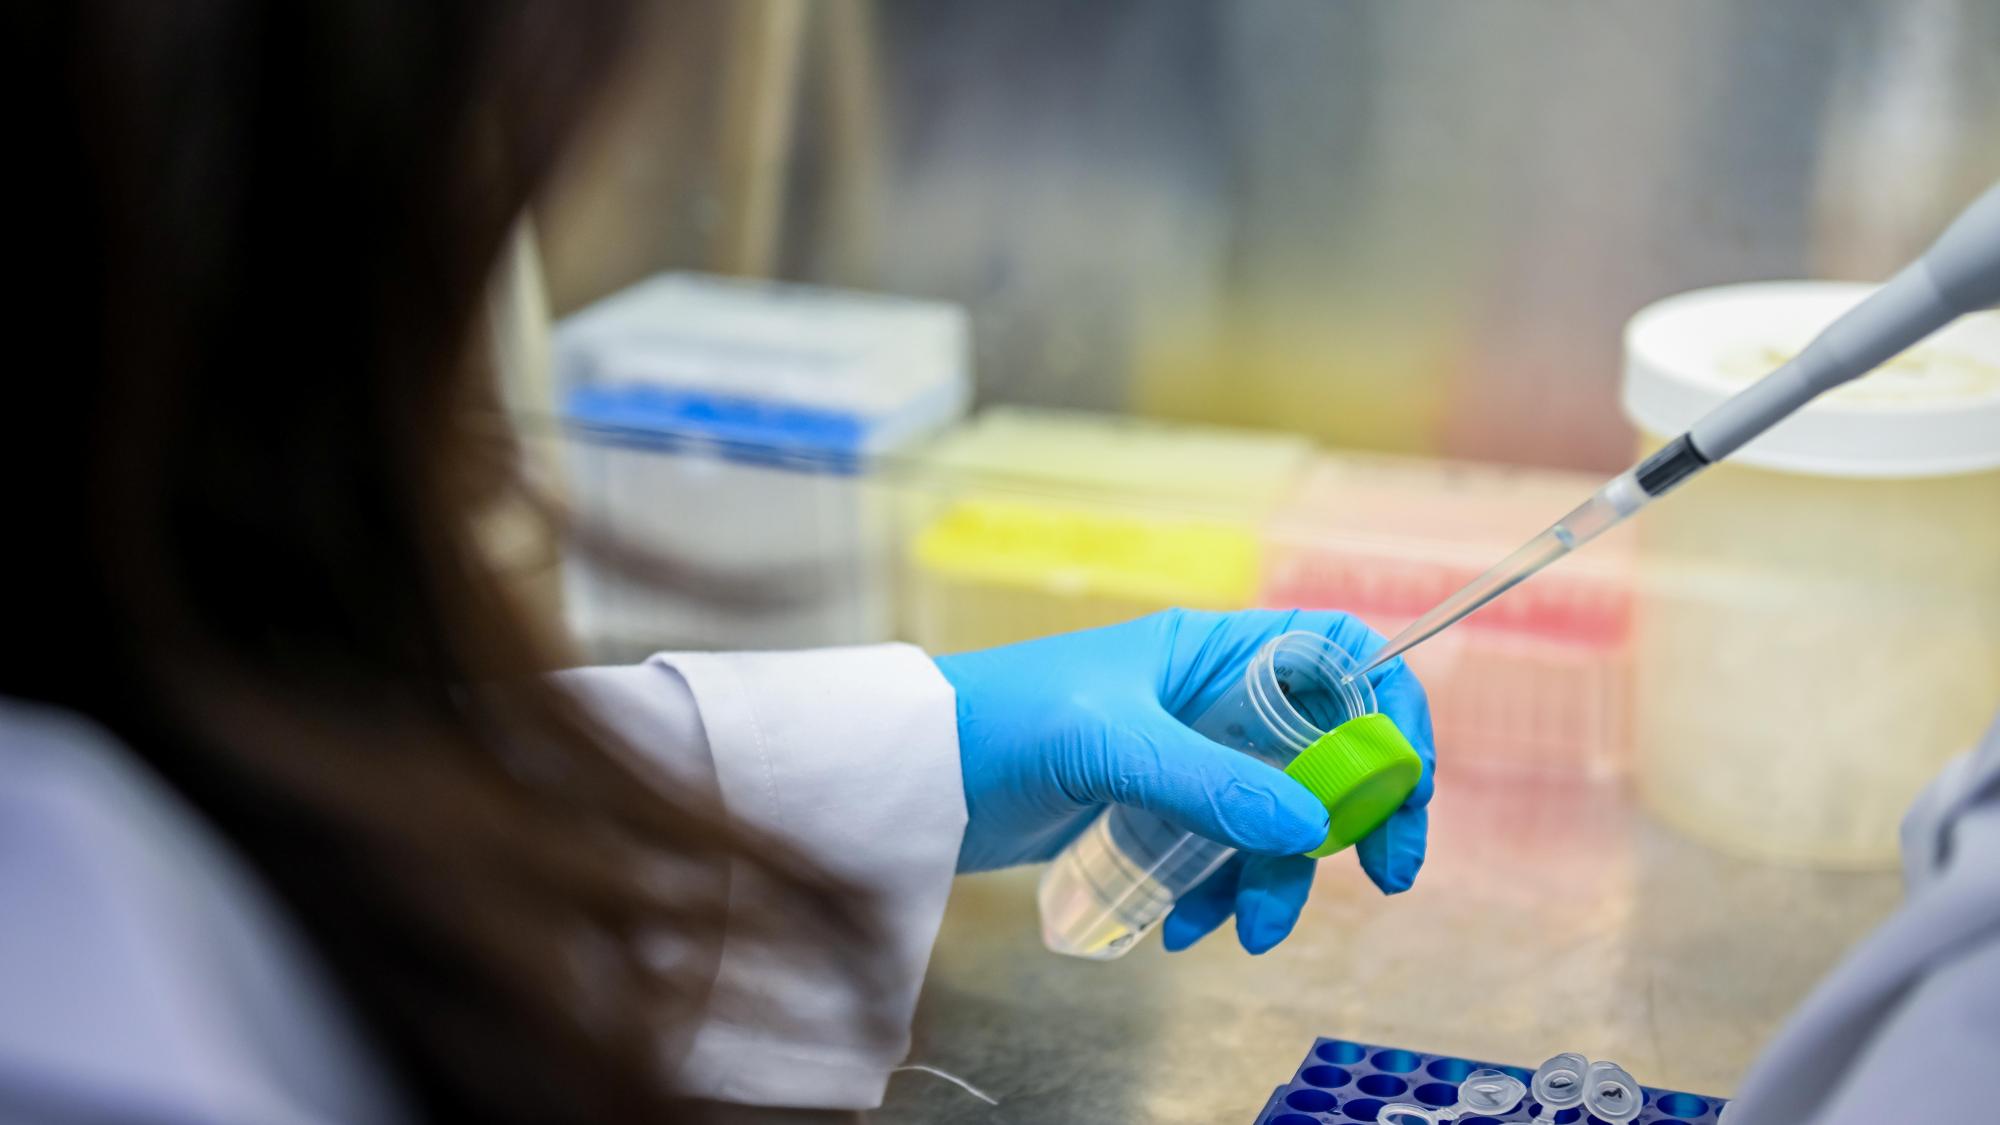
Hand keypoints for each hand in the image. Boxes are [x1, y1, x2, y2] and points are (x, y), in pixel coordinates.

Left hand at [934, 608, 1434, 953]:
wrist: (917, 774)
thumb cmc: (1003, 725)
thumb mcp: (1111, 747)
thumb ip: (1210, 786)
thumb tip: (1316, 826)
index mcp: (1215, 651)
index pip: (1339, 655)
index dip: (1389, 708)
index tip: (1407, 784)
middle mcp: (1213, 698)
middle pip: (1327, 747)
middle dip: (1357, 814)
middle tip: (1387, 875)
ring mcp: (1187, 758)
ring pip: (1277, 815)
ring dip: (1278, 877)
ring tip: (1245, 932)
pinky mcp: (1156, 812)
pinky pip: (1222, 853)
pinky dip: (1220, 893)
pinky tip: (1183, 928)